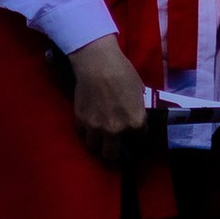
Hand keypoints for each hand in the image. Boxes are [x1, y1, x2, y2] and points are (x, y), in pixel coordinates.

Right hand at [68, 34, 149, 162]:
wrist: (98, 63)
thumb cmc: (122, 71)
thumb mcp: (138, 89)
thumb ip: (137, 106)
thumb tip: (134, 110)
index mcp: (135, 122)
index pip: (139, 139)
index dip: (137, 136)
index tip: (134, 134)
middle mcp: (115, 130)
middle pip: (111, 155)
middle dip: (113, 152)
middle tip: (113, 145)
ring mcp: (96, 127)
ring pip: (94, 147)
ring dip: (97, 141)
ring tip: (98, 134)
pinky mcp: (80, 120)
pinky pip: (82, 132)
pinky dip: (85, 129)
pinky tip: (88, 120)